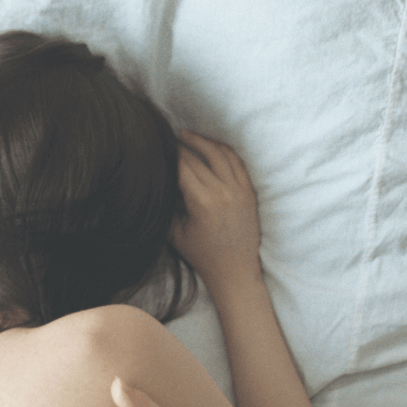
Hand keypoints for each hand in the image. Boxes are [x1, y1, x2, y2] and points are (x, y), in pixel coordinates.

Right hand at [173, 130, 260, 281]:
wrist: (235, 270)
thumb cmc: (202, 255)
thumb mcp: (175, 234)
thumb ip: (166, 206)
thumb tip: (157, 182)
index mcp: (202, 202)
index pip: (182, 166)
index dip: (169, 153)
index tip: (158, 146)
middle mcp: (223, 191)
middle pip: (198, 157)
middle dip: (181, 146)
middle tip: (168, 138)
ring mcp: (239, 190)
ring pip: (220, 153)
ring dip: (203, 141)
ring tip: (188, 135)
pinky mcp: (249, 191)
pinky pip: (236, 162)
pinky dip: (223, 150)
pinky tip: (211, 146)